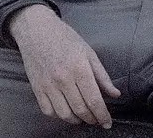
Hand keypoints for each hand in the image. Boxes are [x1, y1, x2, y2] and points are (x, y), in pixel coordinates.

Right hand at [8, 4, 120, 127]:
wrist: (37, 30)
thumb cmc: (65, 39)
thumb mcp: (89, 52)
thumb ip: (102, 76)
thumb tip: (115, 94)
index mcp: (79, 68)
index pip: (93, 100)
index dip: (102, 115)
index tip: (107, 122)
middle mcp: (63, 79)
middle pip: (80, 109)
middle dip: (92, 119)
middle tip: (98, 120)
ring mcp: (48, 85)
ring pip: (64, 114)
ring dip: (76, 120)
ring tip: (84, 117)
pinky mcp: (37, 88)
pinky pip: (48, 111)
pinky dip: (59, 116)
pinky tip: (67, 111)